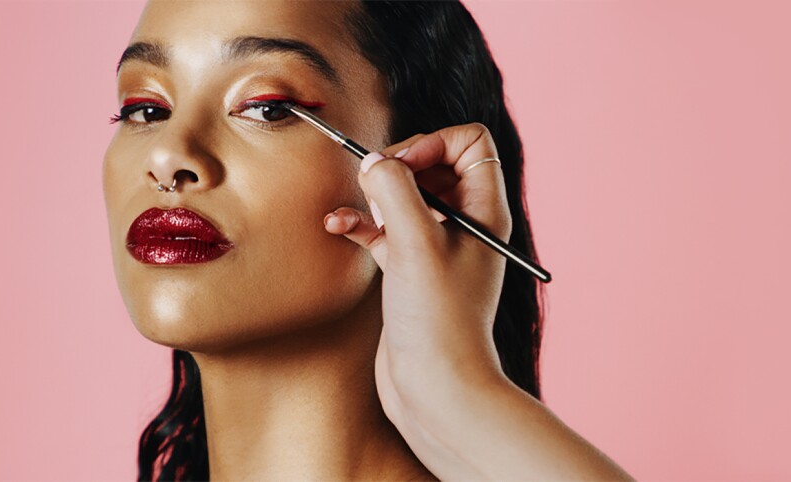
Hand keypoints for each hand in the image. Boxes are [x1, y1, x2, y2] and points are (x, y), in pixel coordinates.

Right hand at [323, 122, 512, 468]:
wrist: (436, 389)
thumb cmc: (439, 320)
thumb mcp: (416, 243)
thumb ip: (395, 191)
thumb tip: (374, 162)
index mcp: (484, 210)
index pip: (469, 142)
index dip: (432, 143)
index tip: (401, 170)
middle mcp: (465, 224)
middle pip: (433, 163)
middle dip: (398, 166)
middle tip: (375, 186)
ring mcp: (436, 247)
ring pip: (405, 197)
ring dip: (374, 195)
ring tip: (354, 207)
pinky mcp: (409, 270)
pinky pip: (384, 229)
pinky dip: (362, 223)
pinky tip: (338, 227)